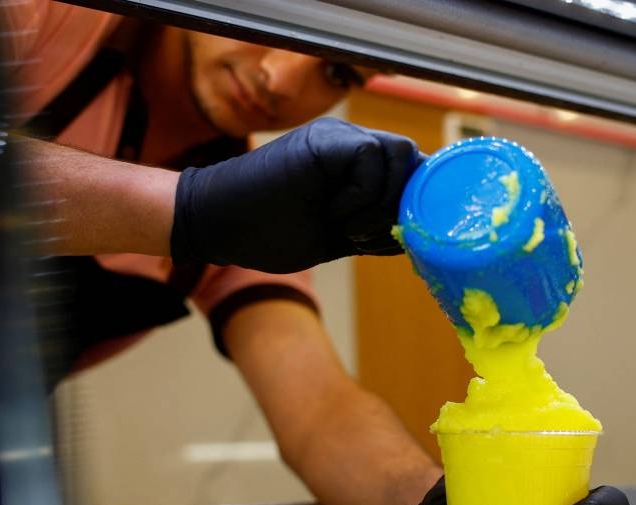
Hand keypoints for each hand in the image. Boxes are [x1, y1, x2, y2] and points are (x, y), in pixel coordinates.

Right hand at [170, 117, 419, 272]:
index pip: (410, 169)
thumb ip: (376, 228)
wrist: (217, 223)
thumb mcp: (338, 236)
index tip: (401, 233)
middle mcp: (351, 144)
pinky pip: (371, 158)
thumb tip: (417, 234)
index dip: (418, 200)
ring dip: (381, 202)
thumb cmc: (271, 232)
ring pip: (401, 155)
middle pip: (413, 160)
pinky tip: (333, 212)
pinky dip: (362, 194)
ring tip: (346, 226)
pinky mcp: (323, 140)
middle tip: (364, 233)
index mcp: (356, 165)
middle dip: (402, 204)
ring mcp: (338, 138)